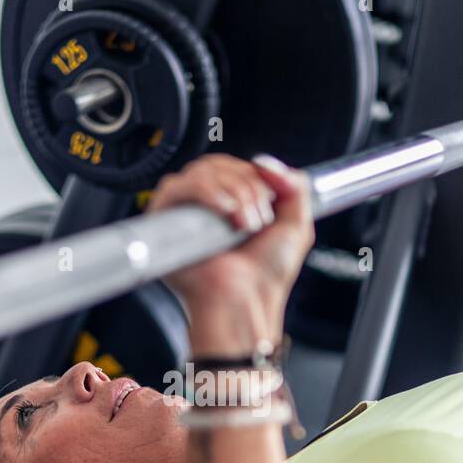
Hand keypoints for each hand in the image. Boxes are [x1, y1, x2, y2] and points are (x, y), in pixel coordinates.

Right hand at [147, 154, 314, 353]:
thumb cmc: (266, 276)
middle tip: (258, 218)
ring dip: (233, 192)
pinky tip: (225, 212)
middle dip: (247, 186)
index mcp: (233, 206)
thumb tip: (264, 161)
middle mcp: (207, 208)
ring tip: (244, 224)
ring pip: (202, 172)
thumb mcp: (296, 225)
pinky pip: (178, 186)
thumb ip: (294, 186)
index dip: (254, 175)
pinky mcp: (166, 221)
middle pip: (219, 164)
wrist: (246, 301)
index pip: (236, 166)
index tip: (270, 200)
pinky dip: (208, 192)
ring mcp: (186, 213)